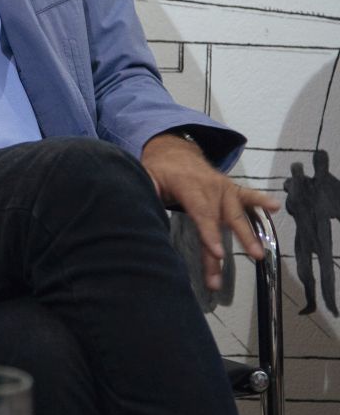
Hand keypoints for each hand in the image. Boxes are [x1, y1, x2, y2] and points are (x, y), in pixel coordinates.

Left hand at [141, 132, 279, 290]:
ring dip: (249, 233)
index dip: (209, 233)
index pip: (201, 212)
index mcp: (189, 184)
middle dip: (227, 244)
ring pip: (237, 212)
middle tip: (235, 265)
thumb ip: (146, 191)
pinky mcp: (231, 188)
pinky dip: (262, 201)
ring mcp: (223, 187)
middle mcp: (210, 185)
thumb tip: (138, 205)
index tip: (217, 254)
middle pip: (220, 219)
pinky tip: (275, 207)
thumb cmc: (159, 170)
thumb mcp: (147, 177)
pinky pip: (249, 195)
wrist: (173, 149)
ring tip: (260, 253)